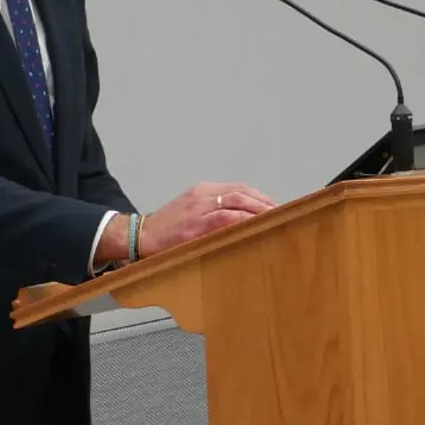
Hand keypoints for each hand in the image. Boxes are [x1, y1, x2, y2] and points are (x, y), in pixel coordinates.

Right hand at [138, 182, 277, 256]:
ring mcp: (197, 208)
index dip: (261, 196)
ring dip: (258, 209)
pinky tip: (255, 224)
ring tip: (275, 218)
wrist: (141, 237)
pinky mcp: (194, 225)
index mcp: (203, 190)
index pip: (239, 188)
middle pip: (241, 191)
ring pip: (235, 201)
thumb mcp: (193, 213)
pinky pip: (224, 218)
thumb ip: (216, 213)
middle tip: (283, 213)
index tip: (277, 206)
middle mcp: (202, 194)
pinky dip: (242, 219)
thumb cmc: (169, 229)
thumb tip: (246, 222)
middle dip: (264, 202)